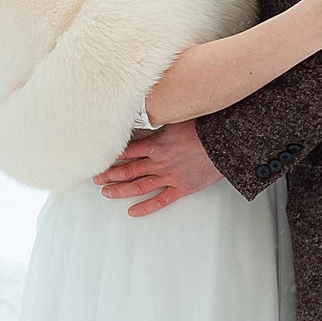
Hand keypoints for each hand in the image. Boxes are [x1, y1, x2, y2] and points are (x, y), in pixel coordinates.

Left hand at [92, 120, 221, 216]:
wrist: (226, 144)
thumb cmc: (205, 129)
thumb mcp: (179, 117)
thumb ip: (162, 117)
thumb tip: (150, 109)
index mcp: (156, 144)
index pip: (127, 151)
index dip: (112, 156)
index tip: (100, 158)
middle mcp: (158, 162)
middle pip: (127, 170)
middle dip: (109, 174)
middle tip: (96, 178)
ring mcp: (169, 177)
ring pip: (138, 186)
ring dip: (120, 190)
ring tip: (106, 193)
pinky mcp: (181, 188)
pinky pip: (160, 200)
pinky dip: (145, 207)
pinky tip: (133, 211)